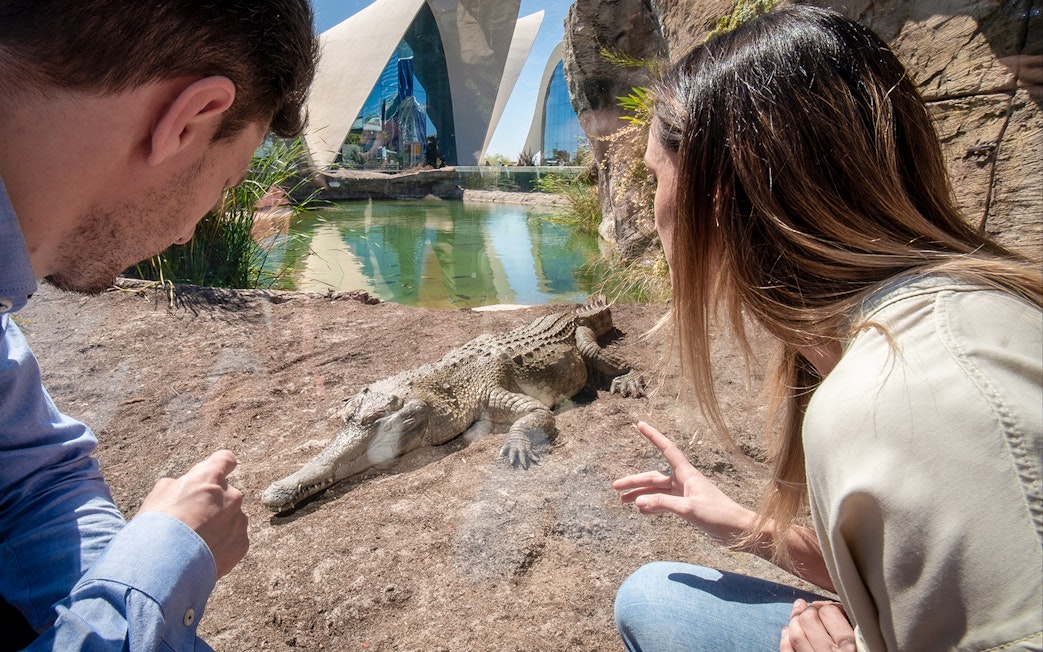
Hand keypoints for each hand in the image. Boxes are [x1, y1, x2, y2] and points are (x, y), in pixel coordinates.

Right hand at [139, 450, 248, 577]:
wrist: (165, 566)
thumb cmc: (157, 527)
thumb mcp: (159, 495)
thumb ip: (179, 485)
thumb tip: (185, 486)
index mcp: (210, 477)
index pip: (225, 459)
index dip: (220, 466)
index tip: (217, 474)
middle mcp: (231, 495)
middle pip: (227, 494)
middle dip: (214, 504)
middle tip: (193, 521)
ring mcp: (239, 521)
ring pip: (232, 518)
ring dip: (220, 526)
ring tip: (196, 543)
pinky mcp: (242, 544)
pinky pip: (235, 540)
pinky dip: (223, 545)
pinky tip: (204, 555)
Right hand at [612, 422, 754, 545]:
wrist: (738, 530)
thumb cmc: (718, 516)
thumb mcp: (689, 509)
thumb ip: (663, 504)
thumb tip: (639, 502)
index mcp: (687, 474)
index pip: (667, 449)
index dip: (653, 436)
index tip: (640, 424)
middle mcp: (684, 481)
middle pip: (654, 476)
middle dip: (635, 481)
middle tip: (615, 487)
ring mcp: (685, 494)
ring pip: (657, 491)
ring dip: (641, 495)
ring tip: (622, 501)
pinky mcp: (687, 507)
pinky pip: (664, 503)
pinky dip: (653, 505)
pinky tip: (642, 511)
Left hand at [780, 599, 855, 651]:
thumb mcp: (865, 647)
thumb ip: (854, 631)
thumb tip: (840, 610)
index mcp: (849, 648)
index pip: (830, 613)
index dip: (831, 605)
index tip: (836, 608)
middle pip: (809, 619)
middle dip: (811, 609)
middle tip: (817, 608)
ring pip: (796, 633)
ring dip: (795, 620)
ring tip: (799, 611)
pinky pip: (787, 651)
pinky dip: (785, 639)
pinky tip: (787, 630)